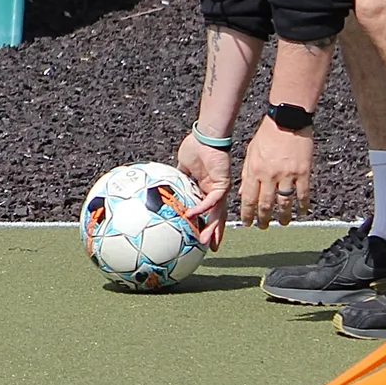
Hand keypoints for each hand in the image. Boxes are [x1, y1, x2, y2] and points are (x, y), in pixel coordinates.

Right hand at [176, 132, 229, 250]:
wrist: (205, 137)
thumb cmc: (196, 147)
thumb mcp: (183, 167)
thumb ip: (177, 179)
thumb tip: (164, 186)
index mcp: (207, 189)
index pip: (208, 211)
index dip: (205, 223)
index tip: (200, 236)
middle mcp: (215, 192)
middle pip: (216, 217)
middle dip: (213, 233)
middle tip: (209, 247)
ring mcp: (219, 190)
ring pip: (217, 214)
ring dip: (211, 228)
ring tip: (203, 241)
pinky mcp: (221, 185)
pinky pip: (210, 201)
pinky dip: (200, 209)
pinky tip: (190, 215)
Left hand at [236, 117, 313, 227]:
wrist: (287, 121)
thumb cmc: (267, 135)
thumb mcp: (251, 153)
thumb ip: (247, 174)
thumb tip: (244, 194)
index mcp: (254, 170)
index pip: (249, 198)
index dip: (248, 214)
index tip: (248, 223)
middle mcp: (269, 175)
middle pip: (265, 204)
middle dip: (263, 219)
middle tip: (263, 227)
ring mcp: (287, 175)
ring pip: (284, 202)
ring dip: (283, 216)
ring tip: (282, 222)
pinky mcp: (303, 172)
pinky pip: (303, 194)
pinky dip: (302, 205)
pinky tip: (301, 212)